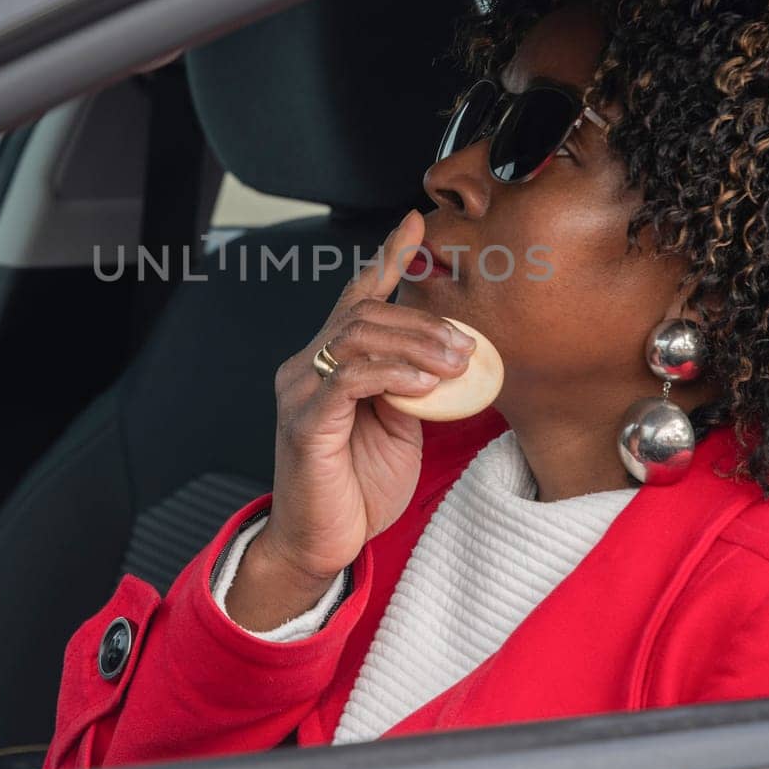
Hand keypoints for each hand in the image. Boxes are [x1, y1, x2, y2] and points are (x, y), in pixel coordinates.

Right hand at [225, 211, 475, 629]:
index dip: (384, 256)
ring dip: (416, 344)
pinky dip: (393, 374)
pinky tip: (424, 385)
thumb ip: (412, 388)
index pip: (355, 297)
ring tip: (455, 363)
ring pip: (358, 336)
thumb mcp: (398, 428)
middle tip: (466, 343)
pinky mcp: (306, 422)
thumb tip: (449, 362)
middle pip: (364, 311)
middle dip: (422, 319)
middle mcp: (306, 367)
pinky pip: (351, 379)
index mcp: (327, 364)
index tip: (414, 223)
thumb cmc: (357, 490)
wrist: (319, 545)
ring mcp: (301, 391)